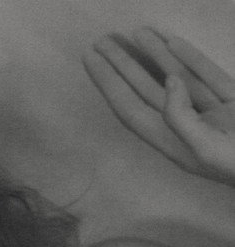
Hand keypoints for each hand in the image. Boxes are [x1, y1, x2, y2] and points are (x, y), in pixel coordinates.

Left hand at [83, 27, 234, 186]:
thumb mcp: (206, 150)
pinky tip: (171, 42)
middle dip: (123, 66)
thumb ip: (179, 117)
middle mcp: (186, 128)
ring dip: (153, 56)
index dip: (108, 83)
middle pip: (145, 92)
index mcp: (173, 144)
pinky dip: (190, 59)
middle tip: (102, 41)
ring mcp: (211, 115)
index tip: (90, 59)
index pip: (130, 108)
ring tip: (133, 33)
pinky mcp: (234, 104)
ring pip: (175, 79)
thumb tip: (168, 83)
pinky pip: (206, 77)